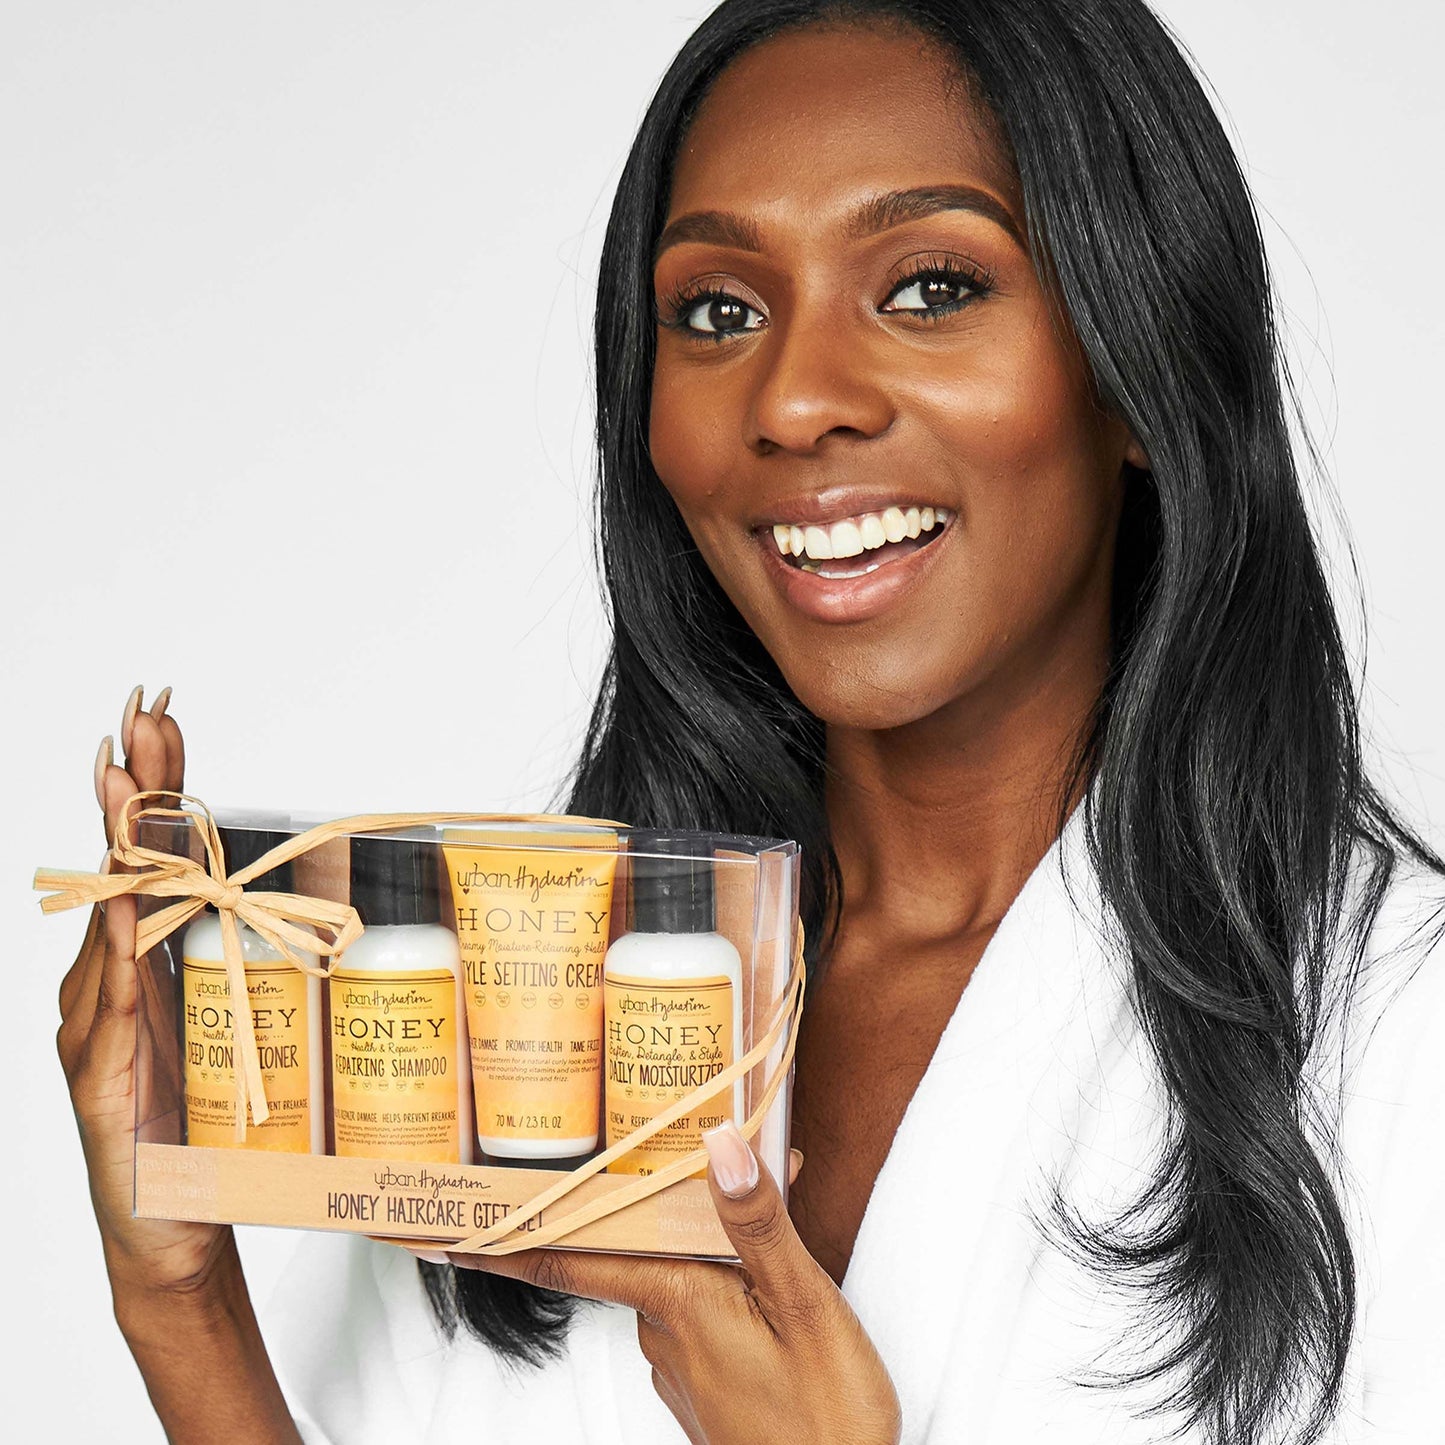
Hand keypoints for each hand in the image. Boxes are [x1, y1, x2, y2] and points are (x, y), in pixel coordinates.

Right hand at [56, 686, 236, 1310]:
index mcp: (147, 962)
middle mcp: (110, 981)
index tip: (162, 721)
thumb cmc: (206, 1131)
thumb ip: (250, 967)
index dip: (154, 787)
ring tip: (124, 781)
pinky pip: (114, 999)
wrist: (173, 1231)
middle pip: (123, 866)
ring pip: (110, 916)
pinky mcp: (98, 1073)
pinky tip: (123, 909)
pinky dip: (118, 950)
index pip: (150, 856)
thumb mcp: (239, 1030)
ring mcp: (96, 1023)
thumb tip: (304, 903)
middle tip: (142, 720)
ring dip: (121, 846)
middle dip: (134, 788)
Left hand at [439, 1122, 900, 1444]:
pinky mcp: (705, 1382)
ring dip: (698, 1235)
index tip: (439, 1227)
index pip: (566, 1261)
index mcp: (675, 1302)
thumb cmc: (826, 1415)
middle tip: (689, 1146)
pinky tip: (763, 1265)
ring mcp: (681, 1362)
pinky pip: (696, 1307)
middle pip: (633, 1246)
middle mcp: (663, 1331)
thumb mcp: (803, 1304)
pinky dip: (719, 1276)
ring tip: (758, 1187)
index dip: (501, 1241)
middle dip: (653, 1200)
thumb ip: (756, 1224)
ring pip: (671, 1274)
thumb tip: (717, 1144)